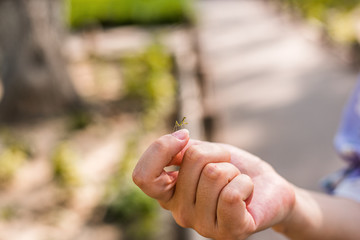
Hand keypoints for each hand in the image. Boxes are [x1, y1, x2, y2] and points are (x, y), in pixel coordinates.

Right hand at [133, 130, 294, 238]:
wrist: (267, 186)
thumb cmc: (232, 168)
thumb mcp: (203, 152)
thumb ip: (182, 149)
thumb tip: (179, 141)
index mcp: (169, 194)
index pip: (143, 177)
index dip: (161, 149)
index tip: (185, 137)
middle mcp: (181, 213)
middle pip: (191, 159)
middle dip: (216, 152)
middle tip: (226, 166)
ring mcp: (203, 225)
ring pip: (214, 174)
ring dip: (233, 169)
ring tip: (235, 181)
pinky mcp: (230, 232)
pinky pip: (231, 195)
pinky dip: (245, 183)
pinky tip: (247, 194)